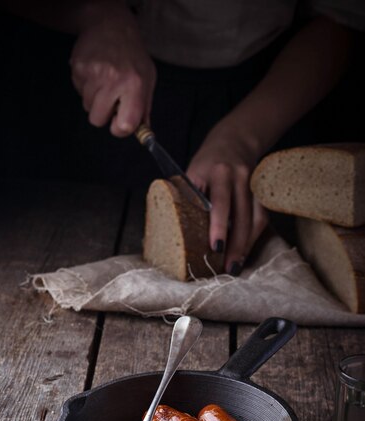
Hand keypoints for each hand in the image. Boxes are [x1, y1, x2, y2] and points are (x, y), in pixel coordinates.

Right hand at [69, 2, 155, 136]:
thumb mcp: (147, 80)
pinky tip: (95, 73)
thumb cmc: (132, 57)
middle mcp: (114, 80)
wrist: (111, 26)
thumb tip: (146, 136)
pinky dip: (86, 88)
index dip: (120, 129)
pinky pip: (79, 93)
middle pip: (98, 120)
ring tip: (104, 81)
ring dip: (95, 99)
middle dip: (103, 114)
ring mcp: (94, 74)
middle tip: (111, 97)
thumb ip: (145, 109)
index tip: (120, 123)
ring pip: (87, 108)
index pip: (124, 125)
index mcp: (135, 86)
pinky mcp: (78, 68)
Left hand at [187, 124, 268, 274]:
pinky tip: (245, 251)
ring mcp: (251, 182)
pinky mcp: (261, 190)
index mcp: (210, 170)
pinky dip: (253, 236)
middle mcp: (234, 175)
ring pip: (253, 217)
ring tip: (236, 265)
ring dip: (245, 244)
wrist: (234, 140)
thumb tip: (171, 230)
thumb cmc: (205, 164)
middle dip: (234, 242)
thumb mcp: (190, 173)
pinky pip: (261, 216)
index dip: (218, 224)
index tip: (216, 246)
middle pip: (238, 213)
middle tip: (228, 267)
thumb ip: (186, 197)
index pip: (217, 200)